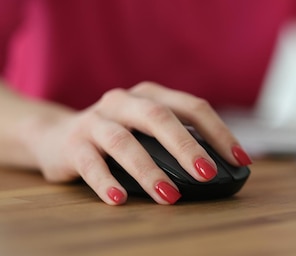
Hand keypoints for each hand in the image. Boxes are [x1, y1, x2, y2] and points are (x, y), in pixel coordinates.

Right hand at [27, 82, 251, 204]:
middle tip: (207, 174)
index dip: (219, 132)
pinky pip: (90, 163)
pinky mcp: (72, 144)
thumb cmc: (116, 136)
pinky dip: (106, 182)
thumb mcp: (146, 130)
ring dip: (149, 170)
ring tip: (169, 195)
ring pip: (124, 142)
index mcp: (150, 95)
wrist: (54, 136)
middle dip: (186, 147)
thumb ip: (177, 140)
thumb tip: (221, 168)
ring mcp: (95, 120)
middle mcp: (123, 101)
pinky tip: (119, 199)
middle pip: (159, 117)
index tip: (241, 159)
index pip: (192, 107)